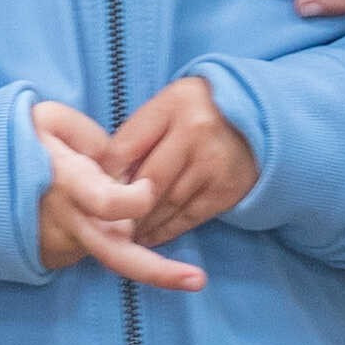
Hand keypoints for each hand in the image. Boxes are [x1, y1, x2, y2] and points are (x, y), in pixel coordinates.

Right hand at [33, 100, 202, 292]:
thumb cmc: (16, 141)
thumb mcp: (48, 119)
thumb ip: (89, 136)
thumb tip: (116, 161)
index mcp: (65, 183)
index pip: (106, 204)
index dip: (134, 200)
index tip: (148, 189)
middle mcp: (67, 221)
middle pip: (116, 255)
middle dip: (159, 272)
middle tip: (198, 280)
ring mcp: (62, 244)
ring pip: (111, 251)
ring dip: (136, 245)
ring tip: (137, 224)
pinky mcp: (59, 256)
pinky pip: (95, 248)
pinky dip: (109, 238)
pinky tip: (104, 218)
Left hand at [110, 72, 256, 245]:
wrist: (256, 119)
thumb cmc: (195, 112)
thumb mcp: (164, 107)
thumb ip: (135, 134)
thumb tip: (102, 174)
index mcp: (173, 106)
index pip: (126, 146)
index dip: (104, 174)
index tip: (88, 192)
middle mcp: (195, 135)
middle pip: (147, 180)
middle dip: (121, 205)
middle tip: (98, 224)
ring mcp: (214, 166)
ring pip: (166, 203)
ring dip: (140, 223)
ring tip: (118, 235)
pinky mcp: (226, 191)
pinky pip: (189, 217)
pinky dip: (165, 230)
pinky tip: (147, 238)